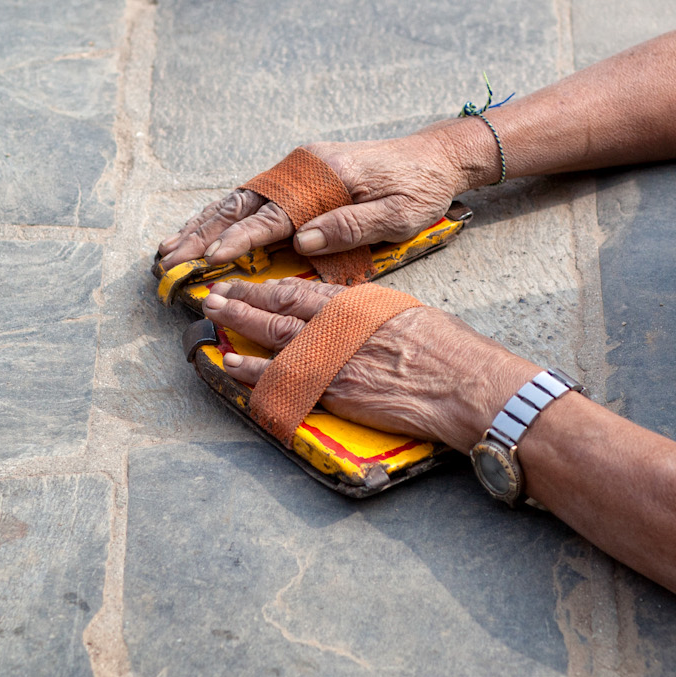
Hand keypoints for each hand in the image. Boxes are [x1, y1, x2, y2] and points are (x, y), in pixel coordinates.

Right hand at [155, 120, 496, 269]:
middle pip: (244, 203)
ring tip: (170, 248)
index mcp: (327, 176)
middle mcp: (305, 167)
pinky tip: (204, 231)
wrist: (436, 157)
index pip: (274, 214)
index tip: (209, 260)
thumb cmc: (420, 189)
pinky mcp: (301, 175)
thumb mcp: (396, 215)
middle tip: (169, 261)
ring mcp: (300, 168)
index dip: (240, 240)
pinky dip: (225, 215)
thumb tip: (299, 243)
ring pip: (241, 198)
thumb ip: (348, 228)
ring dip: (204, 224)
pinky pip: (256, 197)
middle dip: (203, 233)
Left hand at [201, 277, 537, 451]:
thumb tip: (351, 316)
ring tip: (213, 320)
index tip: (246, 285)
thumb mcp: (405, 314)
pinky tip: (231, 367)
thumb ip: (369, 314)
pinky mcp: (333, 392)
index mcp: (355, 304)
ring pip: (272, 339)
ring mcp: (332, 360)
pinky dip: (253, 374)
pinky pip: (283, 380)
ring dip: (239, 329)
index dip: (266, 288)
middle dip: (241, 302)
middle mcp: (337, 327)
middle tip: (213, 296)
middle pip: (277, 309)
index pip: (299, 291)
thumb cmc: (447, 349)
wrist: (462, 385)